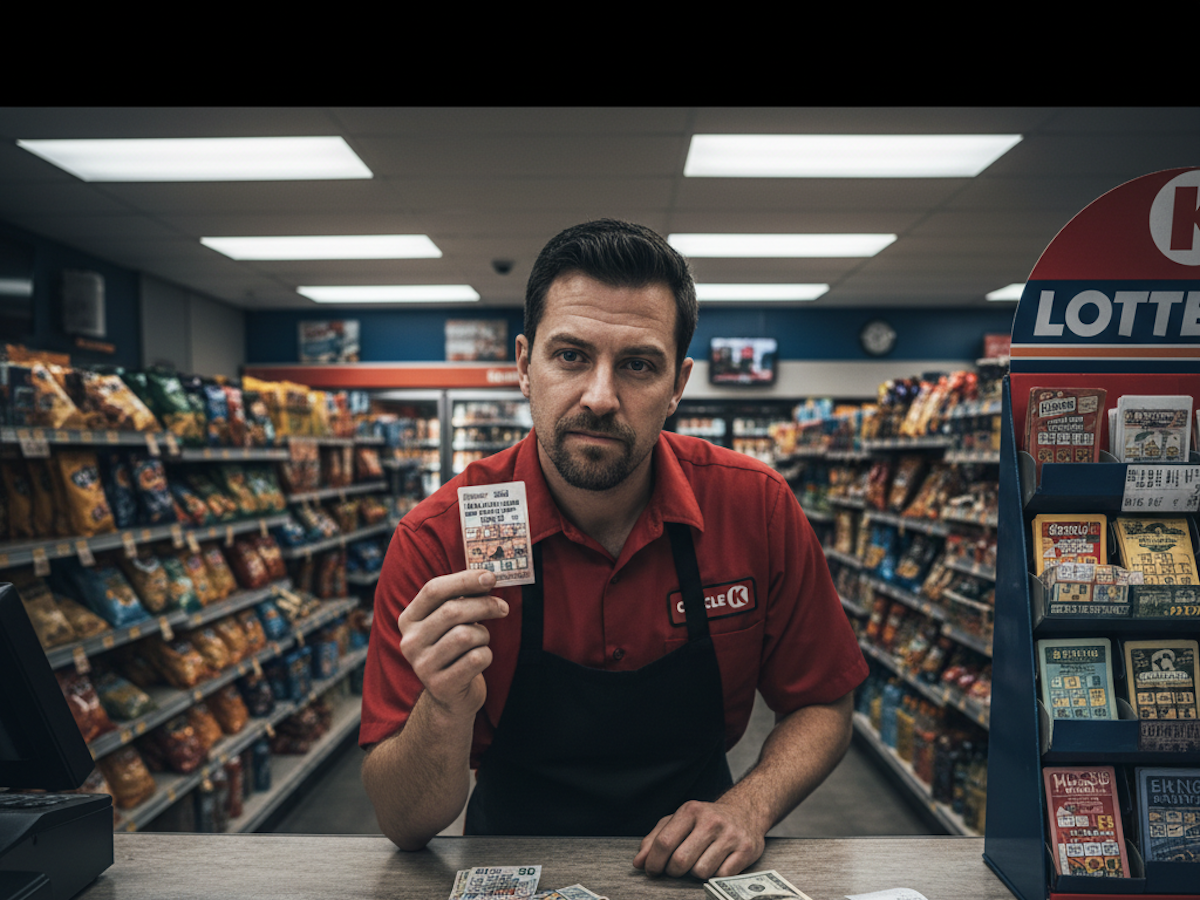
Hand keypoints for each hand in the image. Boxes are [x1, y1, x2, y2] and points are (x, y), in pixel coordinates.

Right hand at [397, 569, 507, 718]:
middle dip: (485, 605)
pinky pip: (476, 659)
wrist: (451, 697)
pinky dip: (486, 655)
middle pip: (452, 611)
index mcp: (409, 619)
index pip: (433, 589)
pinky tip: (479, 661)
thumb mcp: (450, 623)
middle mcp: (409, 642)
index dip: (464, 580)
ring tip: (480, 642)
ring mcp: (422, 666)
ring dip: (483, 635)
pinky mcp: (440, 686)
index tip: (491, 577)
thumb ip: (462, 599)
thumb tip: (487, 577)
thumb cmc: (455, 650)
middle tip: (503, 608)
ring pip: (466, 635)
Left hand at [632, 799, 765, 879]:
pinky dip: (715, 875)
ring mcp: (730, 835)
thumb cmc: (706, 820)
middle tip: (676, 869)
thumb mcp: (679, 820)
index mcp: (690, 810)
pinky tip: (716, 864)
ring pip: (700, 872)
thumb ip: (655, 839)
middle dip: (674, 871)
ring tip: (698, 862)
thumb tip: (639, 862)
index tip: (652, 870)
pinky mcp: (746, 850)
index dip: (654, 862)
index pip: (664, 842)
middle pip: (681, 861)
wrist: (745, 811)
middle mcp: (711, 821)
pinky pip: (721, 876)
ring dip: (695, 874)